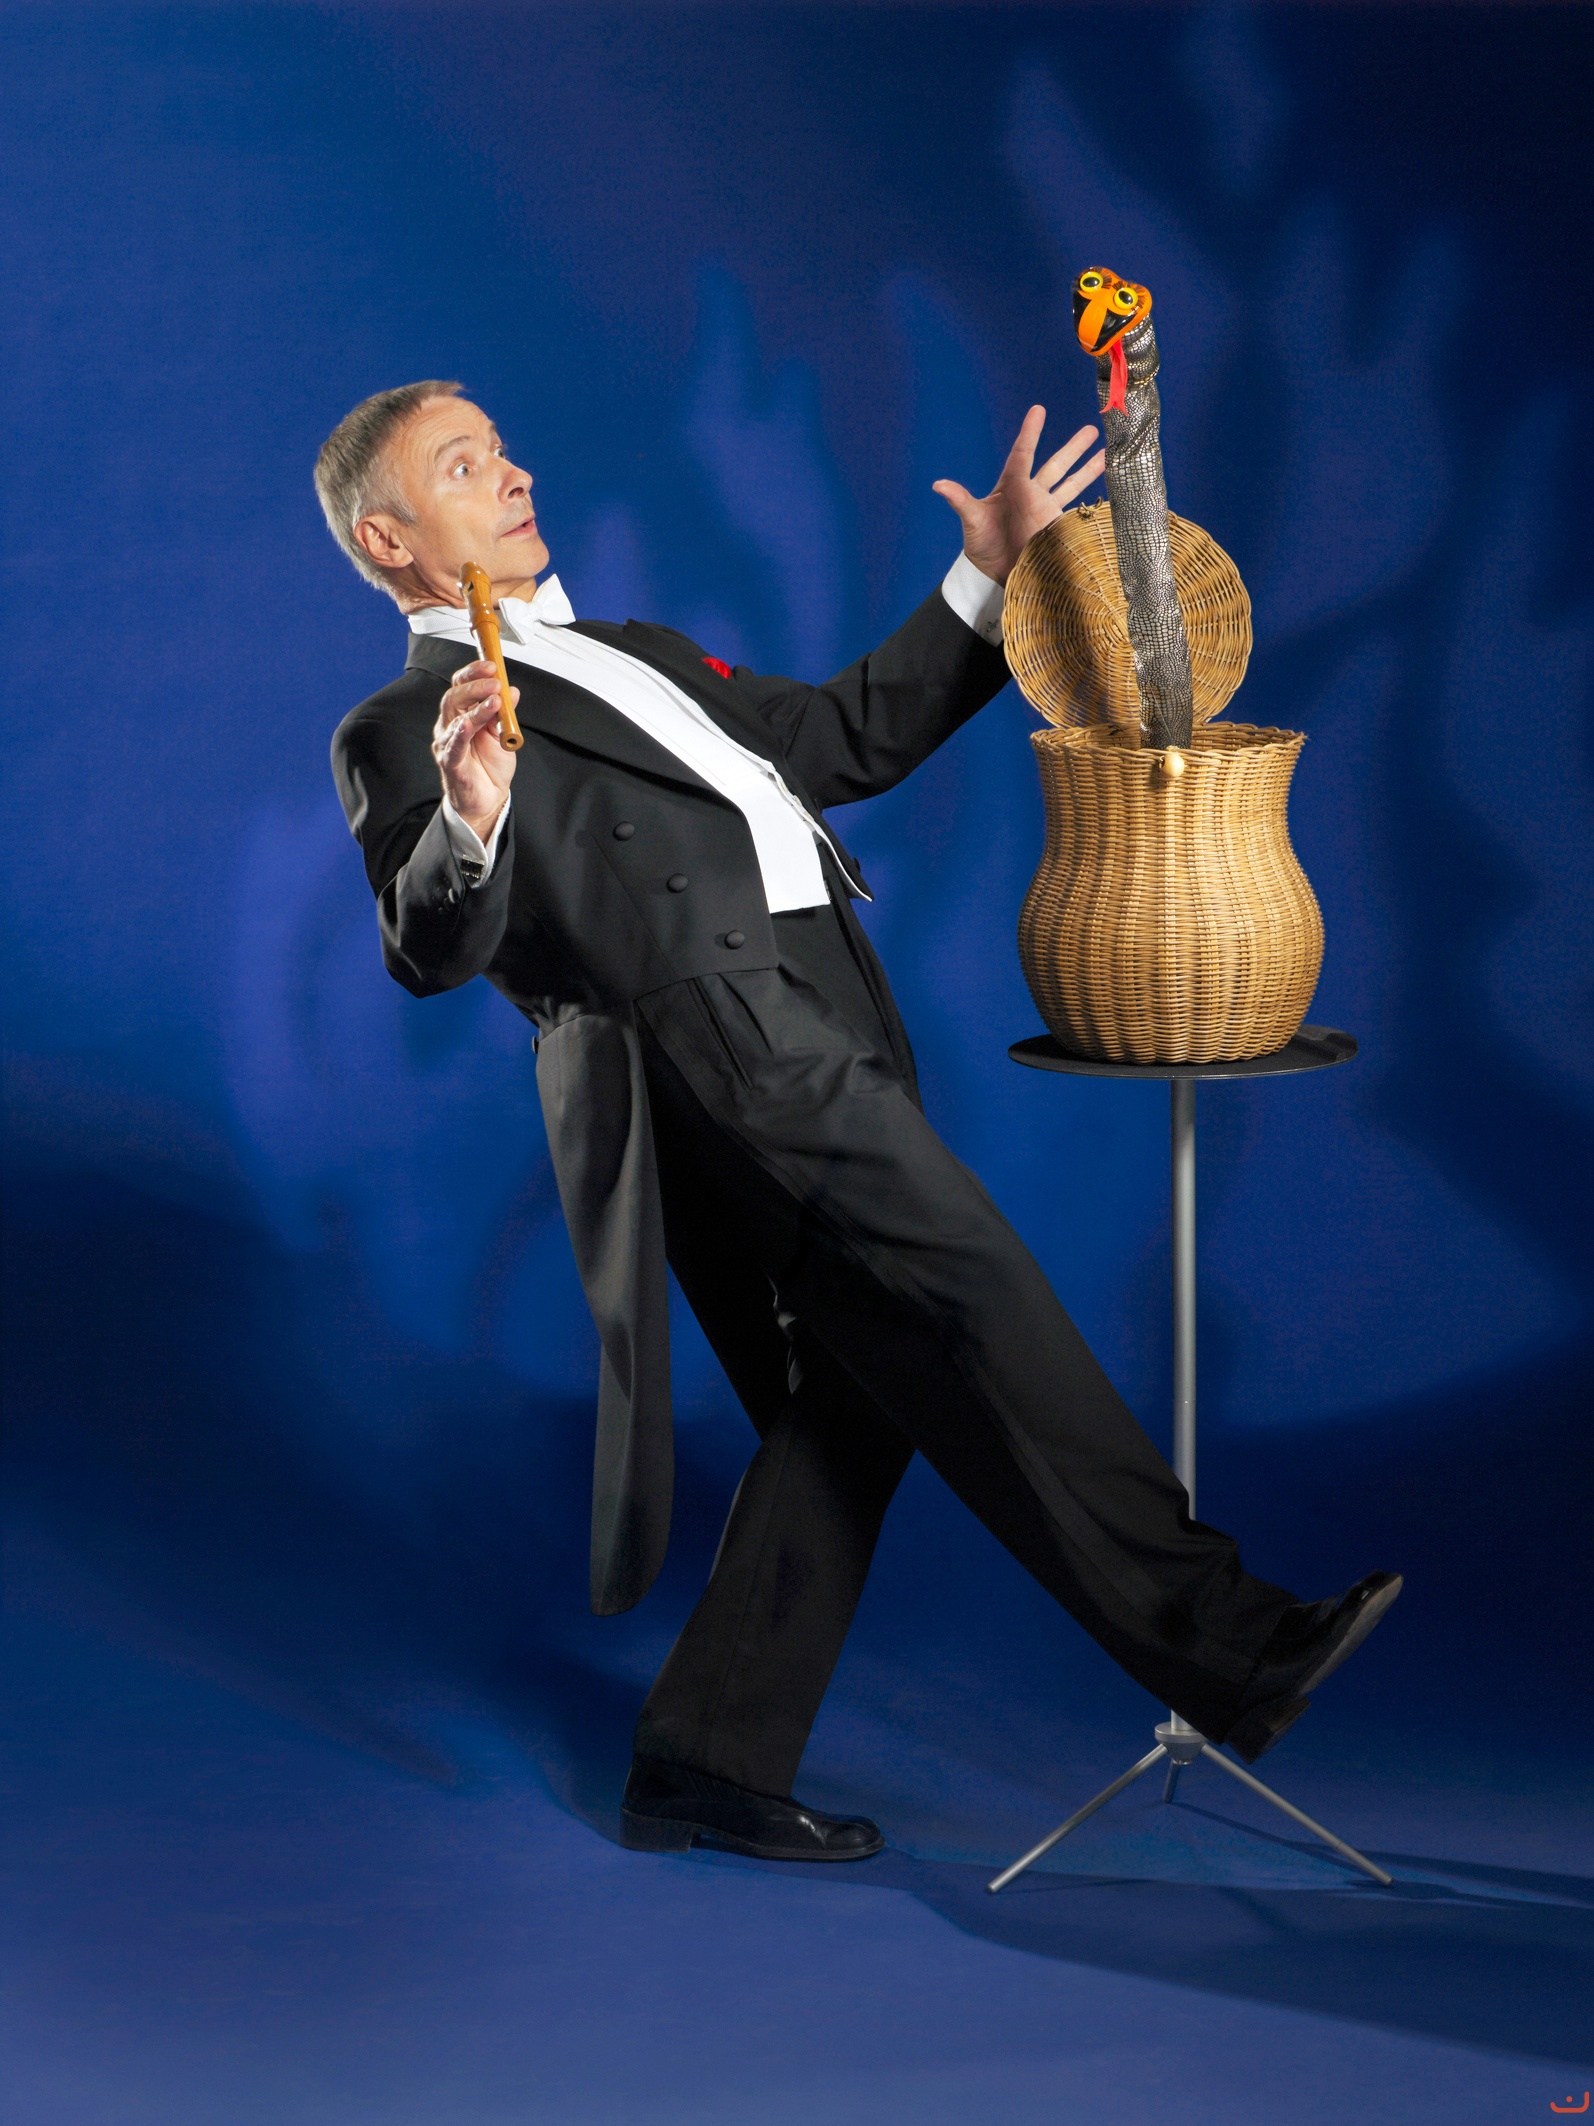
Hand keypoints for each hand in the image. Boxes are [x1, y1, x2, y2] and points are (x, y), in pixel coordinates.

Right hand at [433, 659, 519, 838]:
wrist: (488, 799)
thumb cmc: (490, 767)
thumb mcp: (502, 734)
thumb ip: (505, 713)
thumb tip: (512, 691)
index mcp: (463, 714)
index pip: (461, 686)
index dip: (474, 673)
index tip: (491, 665)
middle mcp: (451, 726)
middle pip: (454, 697)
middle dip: (475, 686)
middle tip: (495, 682)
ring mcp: (448, 744)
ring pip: (456, 719)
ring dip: (476, 707)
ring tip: (494, 700)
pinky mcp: (450, 763)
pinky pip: (453, 746)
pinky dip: (460, 734)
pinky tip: (467, 724)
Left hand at [933, 408, 1105, 585]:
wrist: (992, 574)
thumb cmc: (980, 545)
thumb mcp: (971, 522)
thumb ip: (961, 502)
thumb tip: (939, 486)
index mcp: (1012, 487)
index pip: (1023, 454)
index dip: (1030, 433)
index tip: (1038, 410)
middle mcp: (1032, 494)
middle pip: (1056, 465)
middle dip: (1073, 448)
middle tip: (1092, 428)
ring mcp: (1046, 511)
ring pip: (1071, 485)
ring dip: (1088, 470)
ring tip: (1107, 453)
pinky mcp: (1056, 529)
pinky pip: (1076, 511)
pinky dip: (1091, 502)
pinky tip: (1107, 491)